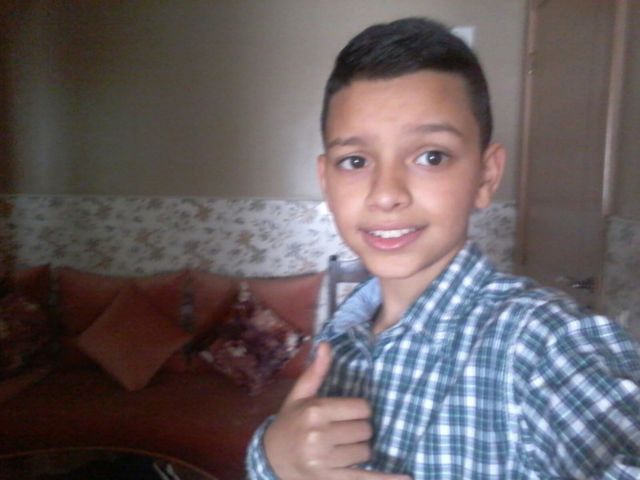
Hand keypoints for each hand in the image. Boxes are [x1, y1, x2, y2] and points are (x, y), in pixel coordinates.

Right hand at [264, 342, 410, 479]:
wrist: (270, 458)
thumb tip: (326, 344)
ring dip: (360, 450)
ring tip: (343, 447)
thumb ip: (316, 372)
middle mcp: (319, 436)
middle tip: (345, 431)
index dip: (359, 410)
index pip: (361, 408)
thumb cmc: (289, 423)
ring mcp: (324, 461)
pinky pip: (363, 478)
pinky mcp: (329, 479)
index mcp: (315, 412)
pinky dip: (386, 479)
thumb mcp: (299, 396)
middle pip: (365, 430)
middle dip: (360, 430)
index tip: (349, 413)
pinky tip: (406, 478)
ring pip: (365, 452)